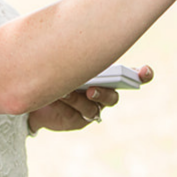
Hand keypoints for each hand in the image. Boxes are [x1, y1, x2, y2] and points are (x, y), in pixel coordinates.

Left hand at [27, 66, 153, 132]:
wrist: (32, 92)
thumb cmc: (51, 68)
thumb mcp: (64, 60)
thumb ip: (74, 60)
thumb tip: (76, 56)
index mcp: (106, 73)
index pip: (132, 74)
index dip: (143, 74)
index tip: (144, 72)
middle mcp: (104, 91)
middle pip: (114, 95)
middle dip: (104, 92)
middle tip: (92, 90)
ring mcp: (93, 107)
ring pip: (96, 106)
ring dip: (81, 99)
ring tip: (65, 92)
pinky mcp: (80, 120)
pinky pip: (80, 114)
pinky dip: (69, 104)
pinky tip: (56, 97)